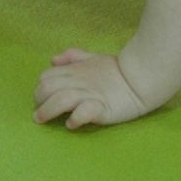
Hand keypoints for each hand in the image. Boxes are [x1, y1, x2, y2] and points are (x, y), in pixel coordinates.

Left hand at [33, 49, 152, 129]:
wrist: (142, 78)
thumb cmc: (117, 70)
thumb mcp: (93, 58)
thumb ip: (73, 57)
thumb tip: (53, 60)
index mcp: (75, 70)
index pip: (46, 77)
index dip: (40, 88)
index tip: (42, 99)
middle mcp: (79, 82)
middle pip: (47, 88)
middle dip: (38, 101)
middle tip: (39, 113)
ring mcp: (90, 94)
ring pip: (60, 100)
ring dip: (47, 111)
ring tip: (42, 121)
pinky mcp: (102, 108)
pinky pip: (83, 112)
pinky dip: (74, 118)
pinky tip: (71, 124)